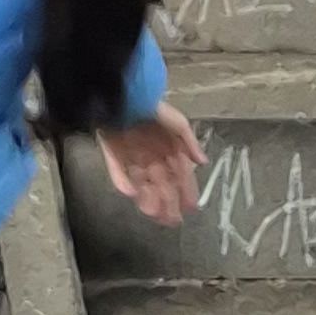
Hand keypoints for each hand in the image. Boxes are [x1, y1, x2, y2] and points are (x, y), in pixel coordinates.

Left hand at [97, 103, 201, 225]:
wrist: (123, 93)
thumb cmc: (154, 107)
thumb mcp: (177, 122)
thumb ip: (189, 142)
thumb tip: (203, 162)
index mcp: (169, 148)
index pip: (179, 174)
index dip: (186, 191)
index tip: (190, 208)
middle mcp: (152, 154)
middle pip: (161, 183)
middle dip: (167, 202)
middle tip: (171, 220)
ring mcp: (132, 154)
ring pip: (141, 181)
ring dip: (147, 197)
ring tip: (152, 213)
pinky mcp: (112, 151)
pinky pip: (117, 170)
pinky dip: (122, 181)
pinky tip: (129, 194)